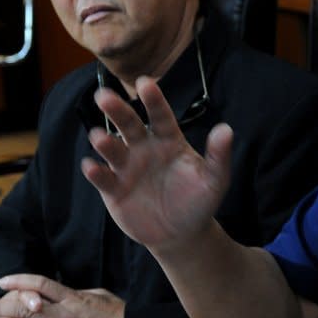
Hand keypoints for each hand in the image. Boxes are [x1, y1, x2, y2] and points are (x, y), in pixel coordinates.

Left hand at [0, 274, 123, 317]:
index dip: (21, 282)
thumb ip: (75, 293)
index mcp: (73, 299)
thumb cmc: (113, 312)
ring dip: (6, 316)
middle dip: (3, 303)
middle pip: (27, 306)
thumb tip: (61, 291)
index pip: (43, 286)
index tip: (3, 281)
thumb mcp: (96, 294)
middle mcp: (64, 314)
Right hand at [82, 76, 232, 253]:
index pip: (160, 115)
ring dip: (104, 142)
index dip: (153, 99)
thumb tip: (226, 130)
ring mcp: (127, 168)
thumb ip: (219, 156)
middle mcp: (145, 148)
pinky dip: (96, 172)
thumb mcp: (215, 180)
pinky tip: (91, 166)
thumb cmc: (199, 201)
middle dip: (117, 110)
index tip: (146, 82)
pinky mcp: (114, 190)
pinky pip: (103, 178)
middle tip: (104, 96)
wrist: (182, 234)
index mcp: (169, 140)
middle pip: (129, 125)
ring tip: (98, 136)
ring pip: (113, 149)